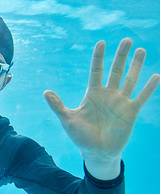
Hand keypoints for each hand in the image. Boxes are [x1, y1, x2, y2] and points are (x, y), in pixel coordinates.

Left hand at [44, 38, 158, 177]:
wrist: (97, 153)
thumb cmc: (81, 137)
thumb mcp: (68, 120)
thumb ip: (58, 106)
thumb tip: (45, 92)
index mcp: (92, 94)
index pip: (96, 71)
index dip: (99, 58)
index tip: (102, 43)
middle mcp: (108, 95)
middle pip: (116, 71)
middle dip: (121, 56)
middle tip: (127, 39)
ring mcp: (120, 102)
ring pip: (130, 80)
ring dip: (136, 66)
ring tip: (141, 50)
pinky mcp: (131, 112)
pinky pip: (141, 97)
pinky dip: (149, 88)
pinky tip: (156, 75)